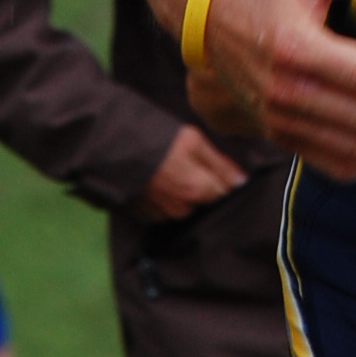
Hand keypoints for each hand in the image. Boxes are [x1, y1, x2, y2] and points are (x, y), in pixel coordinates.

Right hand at [130, 123, 246, 221]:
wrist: (113, 148)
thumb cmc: (158, 140)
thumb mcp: (194, 141)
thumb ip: (220, 164)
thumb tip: (242, 181)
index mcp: (197, 191)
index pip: (222, 193)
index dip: (220, 177)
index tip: (210, 164)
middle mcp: (181, 209)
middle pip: (203, 201)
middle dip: (200, 185)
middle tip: (185, 163)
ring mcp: (161, 215)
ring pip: (183, 207)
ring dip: (181, 193)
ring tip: (168, 171)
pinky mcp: (144, 216)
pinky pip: (163, 211)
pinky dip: (163, 198)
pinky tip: (156, 181)